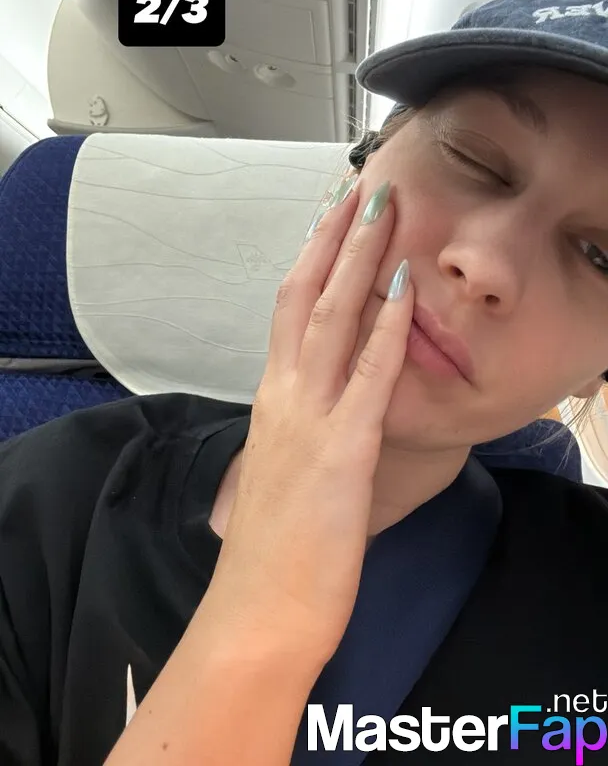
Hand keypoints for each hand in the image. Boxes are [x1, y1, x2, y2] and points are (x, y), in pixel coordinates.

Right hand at [200, 175, 414, 665]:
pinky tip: (404, 290)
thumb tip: (322, 399)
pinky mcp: (342, 449)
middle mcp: (285, 394)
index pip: (289, 309)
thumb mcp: (284, 466)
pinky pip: (369, 374)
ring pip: (332, 318)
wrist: (258, 608)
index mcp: (274, 398)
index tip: (332, 218)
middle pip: (305, 295)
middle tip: (359, 188)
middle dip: (334, 237)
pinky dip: (386, 327)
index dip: (312, 257)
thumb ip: (302, 423)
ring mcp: (311, 416)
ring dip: (359, 259)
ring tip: (380, 212)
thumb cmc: (274, 547)